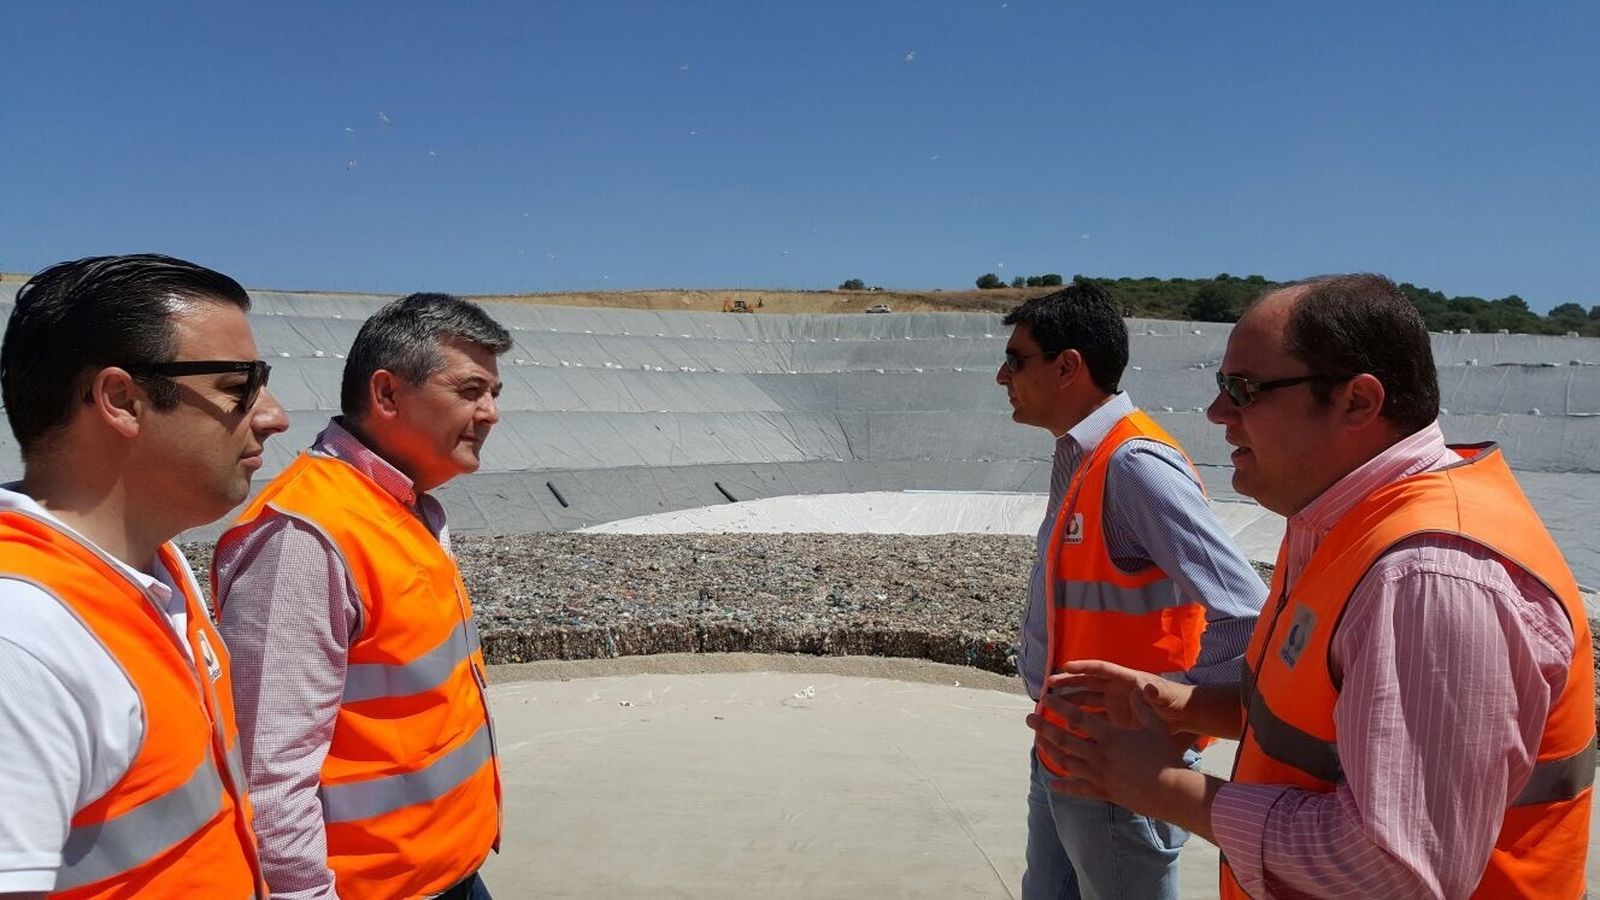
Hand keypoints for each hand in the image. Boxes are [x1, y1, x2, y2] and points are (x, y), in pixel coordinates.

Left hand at [1027, 687, 1205, 828]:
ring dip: (1049, 751)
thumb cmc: (1165, 757)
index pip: (1078, 718)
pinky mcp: (1103, 792)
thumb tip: (1138, 688)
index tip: (1046, 699)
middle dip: (1044, 728)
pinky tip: (1050, 783)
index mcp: (1110, 737)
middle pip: (1064, 739)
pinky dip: (1063, 786)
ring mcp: (1099, 776)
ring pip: (1066, 763)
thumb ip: (1143, 707)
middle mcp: (1099, 756)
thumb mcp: (1155, 727)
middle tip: (1029, 719)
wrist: (1172, 792)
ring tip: (1037, 742)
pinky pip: (1078, 789)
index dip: (1060, 707)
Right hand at [1045, 660, 1192, 732]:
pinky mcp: (1113, 719)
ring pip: (1085, 701)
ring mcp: (1112, 704)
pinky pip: (1092, 719)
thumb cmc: (1173, 701)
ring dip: (1069, 702)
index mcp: (1125, 679)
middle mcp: (1115, 689)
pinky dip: (1079, 722)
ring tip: (1051, 707)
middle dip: (1068, 683)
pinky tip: (1065, 729)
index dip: (1083, 667)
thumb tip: (1149, 688)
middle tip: (1048, 685)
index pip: (1101, 669)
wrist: (1180, 716)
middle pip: (1087, 682)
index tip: (1065, 666)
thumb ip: (1156, 694)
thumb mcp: (1165, 698)